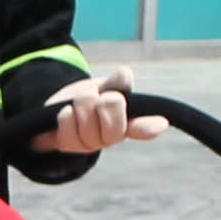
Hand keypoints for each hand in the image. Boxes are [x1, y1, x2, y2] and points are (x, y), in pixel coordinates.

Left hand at [39, 77, 158, 157]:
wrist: (60, 108)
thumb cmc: (92, 97)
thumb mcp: (105, 86)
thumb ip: (115, 83)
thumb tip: (124, 74)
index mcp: (130, 121)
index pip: (146, 127)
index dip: (151, 126)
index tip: (160, 123)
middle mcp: (113, 136)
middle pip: (115, 127)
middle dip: (107, 104)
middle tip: (103, 96)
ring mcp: (91, 143)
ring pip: (89, 126)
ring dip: (82, 105)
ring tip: (82, 100)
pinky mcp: (69, 146)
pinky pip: (68, 131)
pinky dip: (66, 116)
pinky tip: (67, 112)